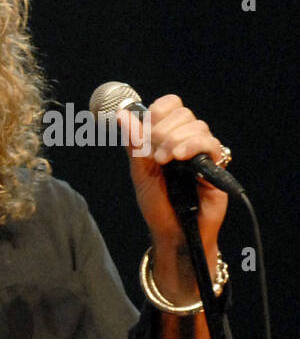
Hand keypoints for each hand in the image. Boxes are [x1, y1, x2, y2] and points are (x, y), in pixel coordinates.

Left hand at [117, 95, 228, 268]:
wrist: (172, 232)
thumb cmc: (156, 205)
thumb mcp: (140, 173)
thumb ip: (134, 145)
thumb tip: (122, 116)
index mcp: (167, 138)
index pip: (170, 106)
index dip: (159, 110)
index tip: (147, 126)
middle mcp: (187, 142)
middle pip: (183, 114)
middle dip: (164, 130)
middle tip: (154, 155)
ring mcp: (202, 153)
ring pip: (197, 126)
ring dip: (176, 139)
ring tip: (164, 161)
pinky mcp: (216, 166)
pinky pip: (211, 144)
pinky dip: (193, 146)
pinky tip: (179, 157)